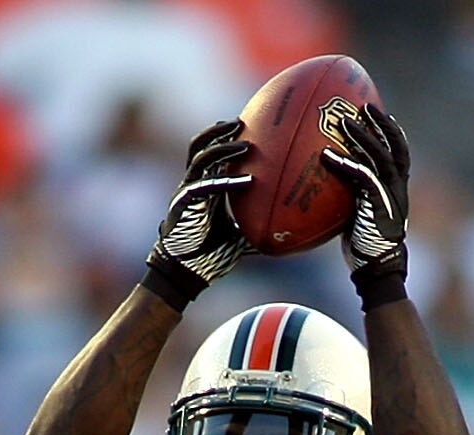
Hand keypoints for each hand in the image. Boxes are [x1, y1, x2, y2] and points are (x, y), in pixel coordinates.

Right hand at [144, 120, 252, 306]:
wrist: (184, 273)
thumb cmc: (210, 255)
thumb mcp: (240, 236)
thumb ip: (257, 226)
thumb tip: (289, 232)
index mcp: (205, 187)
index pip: (213, 153)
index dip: (225, 137)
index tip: (247, 125)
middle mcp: (194, 184)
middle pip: (202, 145)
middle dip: (219, 131)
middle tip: (241, 122)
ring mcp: (187, 192)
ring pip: (201, 158)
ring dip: (223, 147)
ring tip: (244, 142)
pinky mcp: (184, 204)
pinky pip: (205, 187)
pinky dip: (226, 181)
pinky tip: (248, 180)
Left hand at [321, 102, 412, 303]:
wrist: (377, 271)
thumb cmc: (364, 247)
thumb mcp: (360, 216)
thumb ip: (353, 197)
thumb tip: (327, 186)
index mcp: (397, 189)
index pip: (400, 154)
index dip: (392, 133)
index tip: (381, 115)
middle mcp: (398, 189)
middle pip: (396, 147)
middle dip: (382, 125)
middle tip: (365, 105)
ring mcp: (390, 196)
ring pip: (380, 157)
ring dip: (363, 137)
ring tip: (346, 122)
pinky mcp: (378, 205)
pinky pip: (362, 177)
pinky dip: (344, 164)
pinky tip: (326, 156)